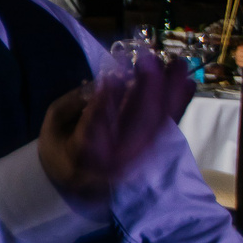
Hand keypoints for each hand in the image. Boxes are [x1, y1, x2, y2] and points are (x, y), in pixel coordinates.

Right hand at [38, 49, 191, 199]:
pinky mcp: (151, 155)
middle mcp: (113, 162)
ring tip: (178, 65)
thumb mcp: (55, 121)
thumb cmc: (61, 146)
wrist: (77, 183)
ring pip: (158, 127)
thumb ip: (76, 102)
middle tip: (150, 59)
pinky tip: (188, 84)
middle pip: (136, 126)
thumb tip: (107, 81)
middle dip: (147, 90)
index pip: (96, 127)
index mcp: (82, 155)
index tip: (114, 75)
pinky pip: (167, 130)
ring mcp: (137, 161)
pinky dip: (178, 106)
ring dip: (171, 94)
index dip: (107, 101)